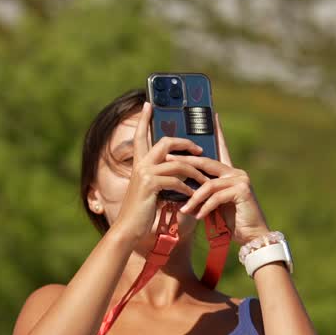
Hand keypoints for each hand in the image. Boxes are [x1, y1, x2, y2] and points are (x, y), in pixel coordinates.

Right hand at [112, 101, 207, 242]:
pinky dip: (188, 189)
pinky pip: (176, 181)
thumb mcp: (153, 191)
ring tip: (205, 180)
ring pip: (177, 163)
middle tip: (199, 149)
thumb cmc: (142, 213)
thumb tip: (182, 171)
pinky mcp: (151, 185)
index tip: (148, 104)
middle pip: (165, 142)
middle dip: (185, 144)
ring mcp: (145, 173)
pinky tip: (194, 196)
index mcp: (139, 164)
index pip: (141, 137)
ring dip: (195, 172)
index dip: (144, 119)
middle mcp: (141, 165)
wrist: (129, 229)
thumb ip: (163, 178)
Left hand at [178, 111, 270, 245]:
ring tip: (184, 209)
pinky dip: (205, 206)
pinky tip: (198, 216)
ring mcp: (240, 180)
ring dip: (194, 198)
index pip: (220, 148)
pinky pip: (216, 195)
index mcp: (229, 172)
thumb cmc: (231, 222)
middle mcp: (236, 172)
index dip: (217, 131)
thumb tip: (182, 185)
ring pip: (208, 183)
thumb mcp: (213, 204)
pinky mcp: (242, 190)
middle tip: (167, 162)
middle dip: (185, 163)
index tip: (211, 115)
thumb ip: (203, 192)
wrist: (251, 237)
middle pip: (206, 162)